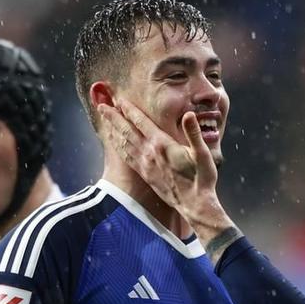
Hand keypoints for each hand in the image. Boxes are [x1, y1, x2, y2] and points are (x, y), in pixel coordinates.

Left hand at [97, 98, 226, 232]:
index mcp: (162, 144)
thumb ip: (193, 133)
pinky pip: (126, 157)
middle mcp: (149, 153)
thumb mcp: (203, 153)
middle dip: (113, 117)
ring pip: (123, 143)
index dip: (129, 110)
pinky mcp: (144, 174)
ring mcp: (145, 165)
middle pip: (127, 131)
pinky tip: (114, 142)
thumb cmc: (201, 178)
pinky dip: (118, 146)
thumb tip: (189, 115)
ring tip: (104, 120)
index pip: (141, 122)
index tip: (119, 100)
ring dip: (113, 130)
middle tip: (101, 106)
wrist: (195, 204)